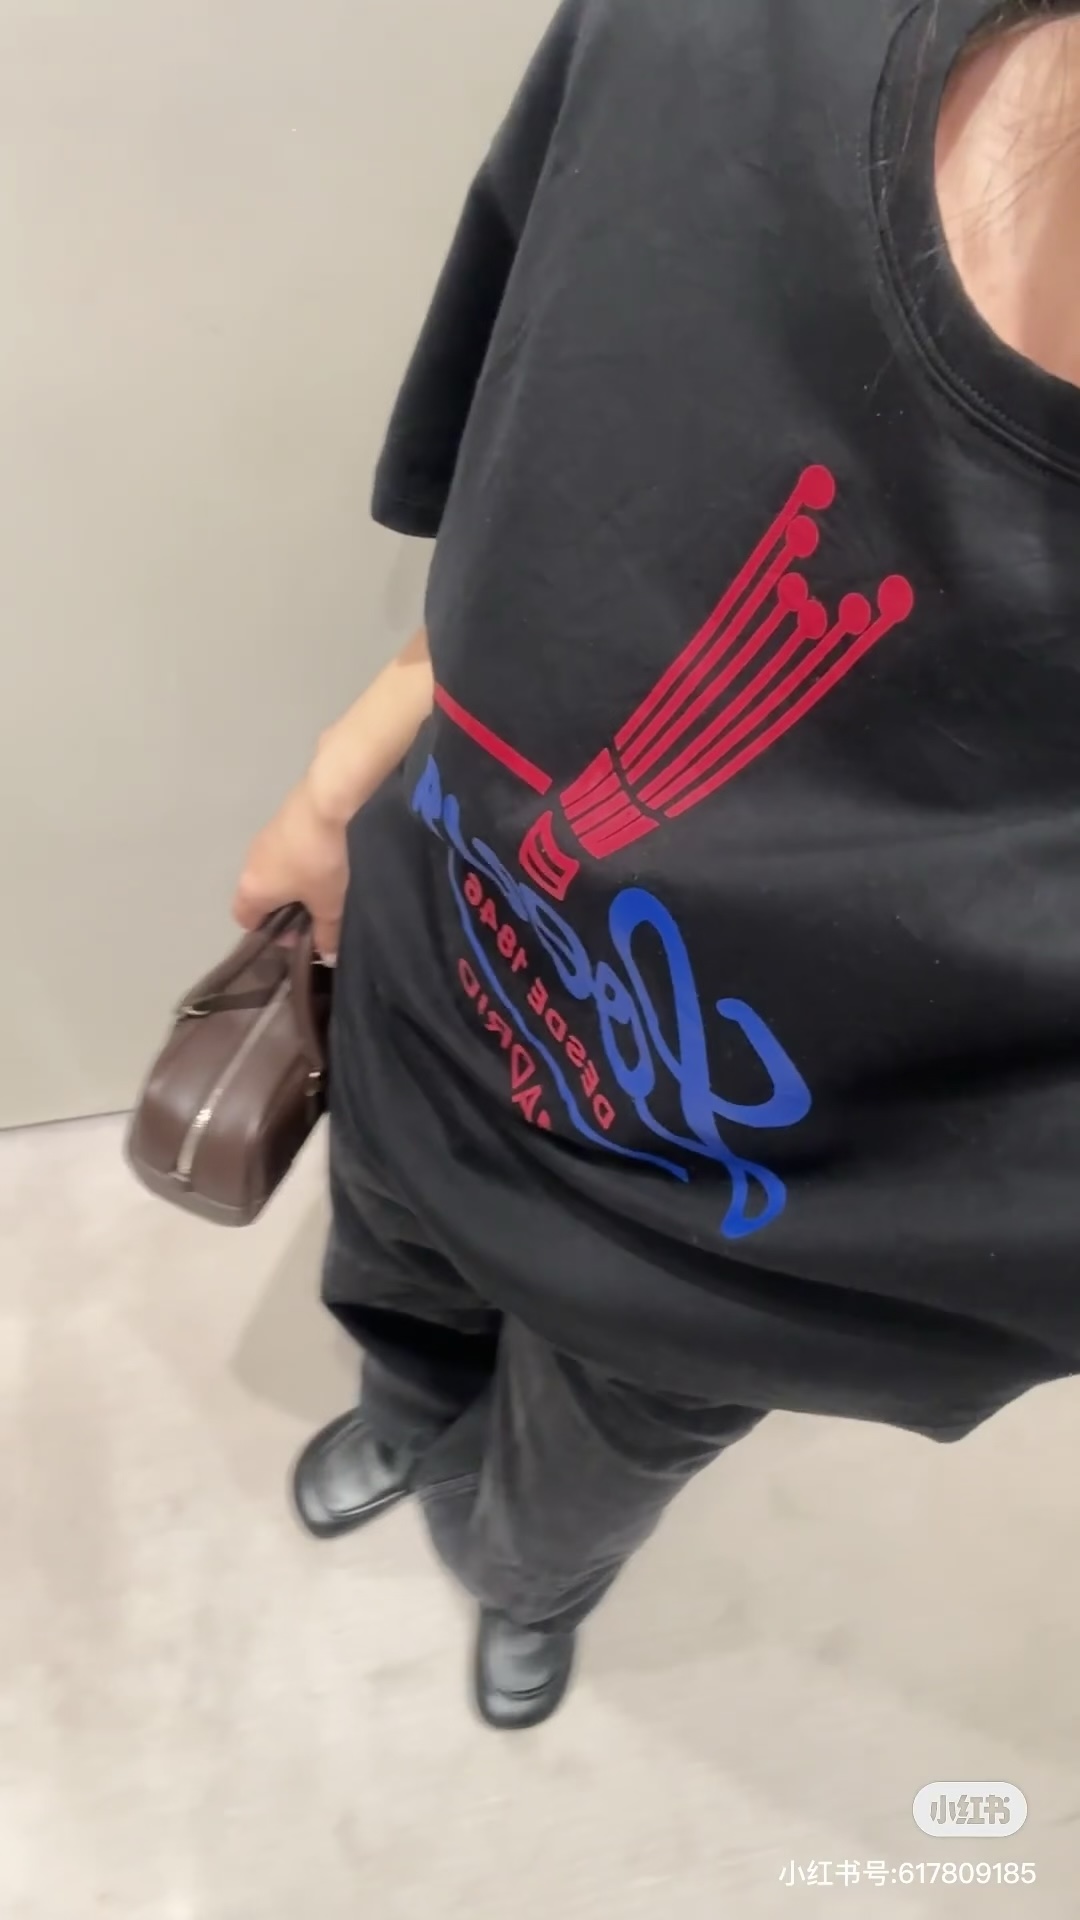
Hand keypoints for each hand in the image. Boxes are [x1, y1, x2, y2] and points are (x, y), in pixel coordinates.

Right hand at [233, 778, 348, 960]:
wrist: (323, 804)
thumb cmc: (319, 862)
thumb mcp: (328, 903)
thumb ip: (327, 933)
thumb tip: (328, 957)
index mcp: (252, 891)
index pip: (244, 921)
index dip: (268, 931)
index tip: (298, 929)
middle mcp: (247, 867)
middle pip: (256, 897)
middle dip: (280, 908)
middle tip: (311, 909)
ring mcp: (258, 842)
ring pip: (267, 874)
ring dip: (287, 884)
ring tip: (318, 883)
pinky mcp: (274, 824)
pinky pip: (277, 854)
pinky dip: (291, 863)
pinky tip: (317, 858)